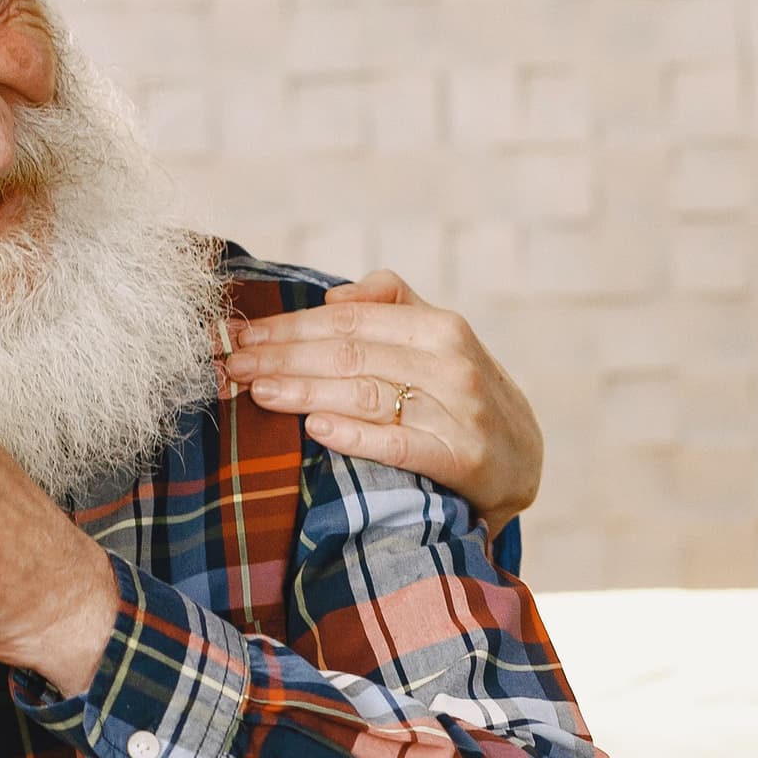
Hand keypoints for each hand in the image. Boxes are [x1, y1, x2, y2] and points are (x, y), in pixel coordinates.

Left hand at [218, 271, 544, 529]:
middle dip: (283, 357)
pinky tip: (314, 429)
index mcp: (441, 327)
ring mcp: (459, 412)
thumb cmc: (465, 396)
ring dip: (304, 392)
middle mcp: (452, 363)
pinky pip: (397, 443)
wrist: (524, 461)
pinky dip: (354, 435)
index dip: (290, 326)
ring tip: (258, 392)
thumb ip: (393, 306)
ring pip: (366, 395)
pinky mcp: (461, 459)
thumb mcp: (441, 341)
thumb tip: (334, 297)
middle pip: (350, 354)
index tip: (241, 335)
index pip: (350, 320)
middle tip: (233, 366)